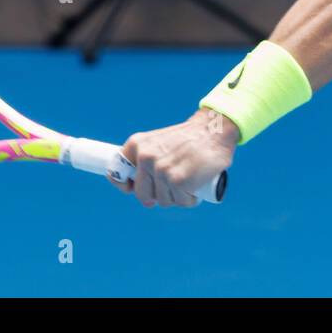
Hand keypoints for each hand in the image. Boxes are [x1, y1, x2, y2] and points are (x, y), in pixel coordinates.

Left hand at [112, 109, 238, 207]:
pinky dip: (190, 199)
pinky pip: (181, 202)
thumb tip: (135, 189)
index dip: (126, 186)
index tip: (133, 189)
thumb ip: (146, 159)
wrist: (214, 129)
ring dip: (177, 196)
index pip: (117, 173)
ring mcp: (161, 170)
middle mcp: (145, 157)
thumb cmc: (188, 139)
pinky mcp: (178, 181)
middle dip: (157, 196)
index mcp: (137, 145)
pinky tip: (196, 184)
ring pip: (164, 201)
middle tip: (172, 185)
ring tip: (188, 179)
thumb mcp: (159, 142)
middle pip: (142, 195)